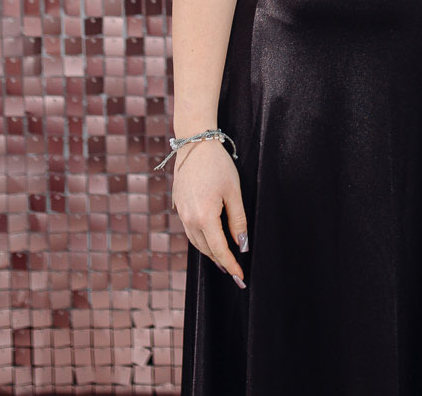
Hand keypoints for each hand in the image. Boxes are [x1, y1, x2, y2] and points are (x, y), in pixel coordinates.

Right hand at [172, 139, 248, 286]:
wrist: (194, 144)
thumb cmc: (218, 166)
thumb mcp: (234, 192)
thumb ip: (238, 221)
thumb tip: (242, 245)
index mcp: (204, 217)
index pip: (220, 250)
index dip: (231, 265)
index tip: (240, 278)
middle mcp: (189, 219)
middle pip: (206, 249)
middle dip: (221, 262)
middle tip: (235, 272)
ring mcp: (181, 213)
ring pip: (196, 242)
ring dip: (210, 252)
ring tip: (224, 260)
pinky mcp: (179, 206)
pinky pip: (190, 230)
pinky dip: (201, 240)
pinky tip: (210, 240)